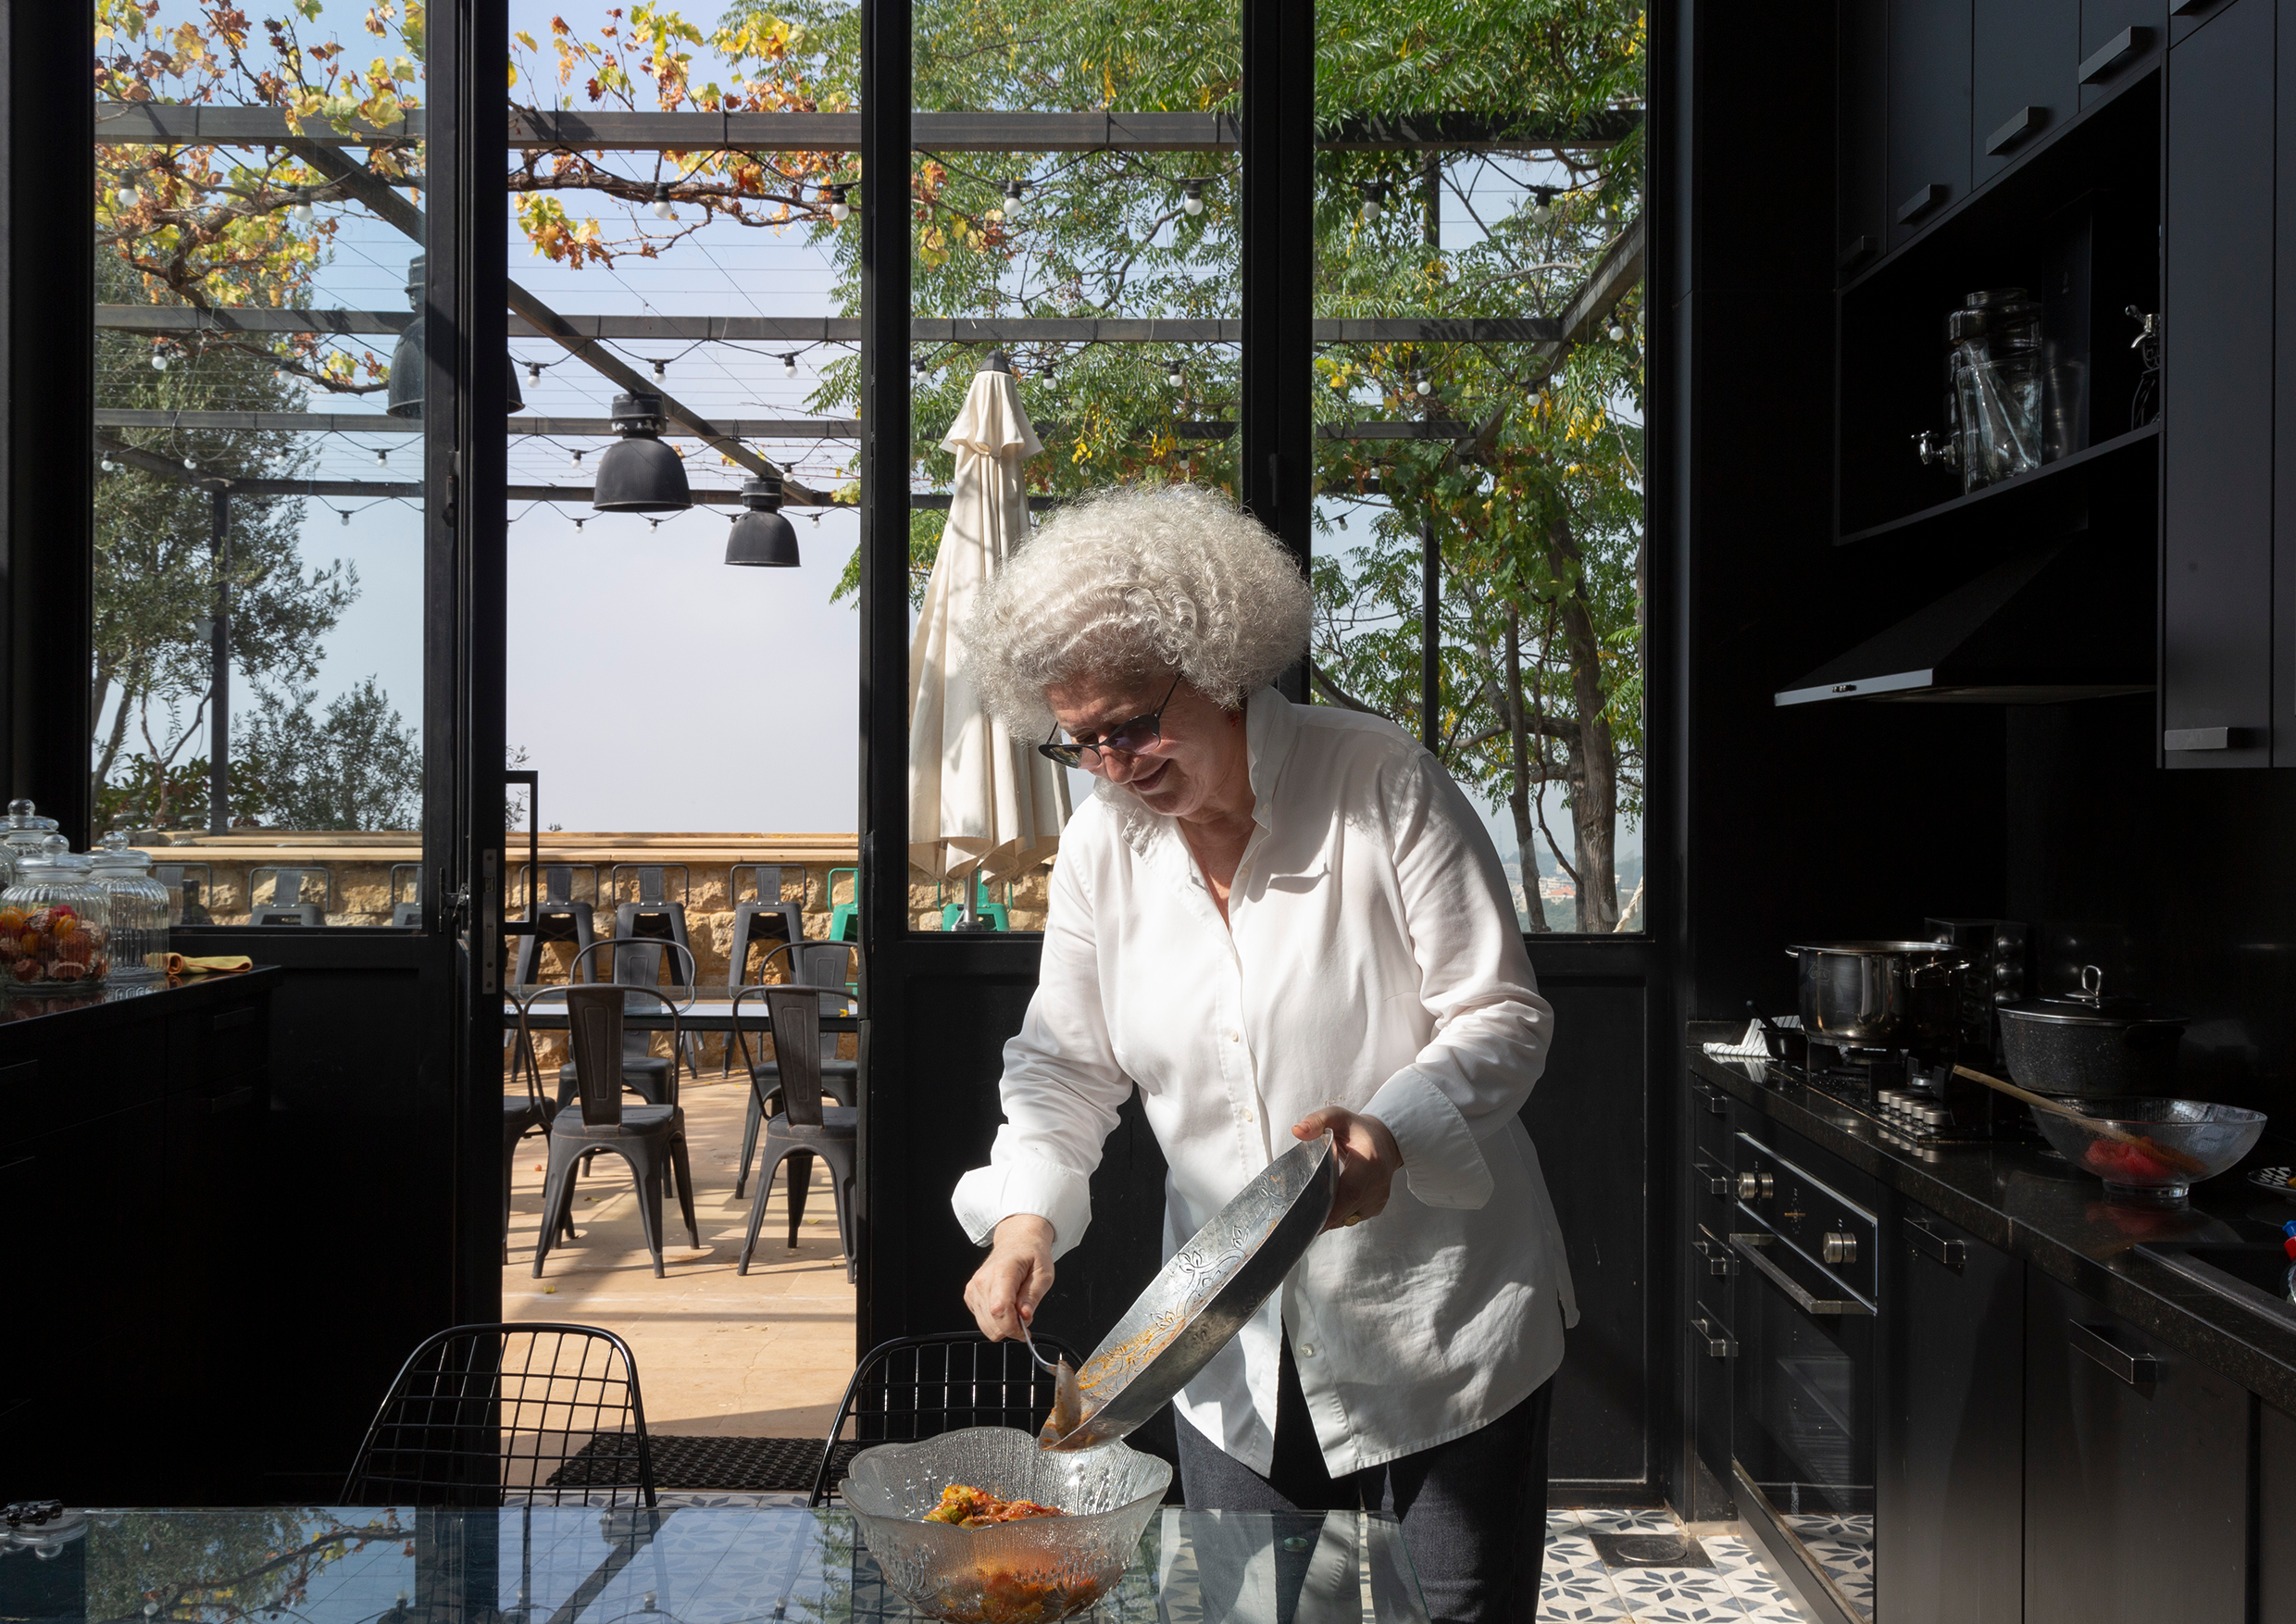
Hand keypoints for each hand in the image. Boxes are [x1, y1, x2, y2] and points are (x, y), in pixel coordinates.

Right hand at [965, 1214, 1056, 1339]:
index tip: (1026, 1330)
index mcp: (1002, 1271)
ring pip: (985, 1326)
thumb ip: (1033, 1296)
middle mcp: (982, 1280)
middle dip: (1011, 1328)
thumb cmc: (1031, 1255)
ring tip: (1017, 1310)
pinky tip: (1006, 1307)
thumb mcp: (1044, 1274)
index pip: (999, 1309)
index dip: (1013, 1327)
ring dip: (1003, 1325)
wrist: (1017, 1241)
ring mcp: (974, 1288)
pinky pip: (981, 1321)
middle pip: (992, 1321)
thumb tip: (1024, 1316)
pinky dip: (995, 1321)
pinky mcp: (970, 1295)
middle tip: (1025, 1317)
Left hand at [1292, 1107, 1403, 1229]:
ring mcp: (1379, 1197)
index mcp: (1369, 1161)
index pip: (1351, 1191)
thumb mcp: (1337, 1117)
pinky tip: (1327, 1206)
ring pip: (1349, 1217)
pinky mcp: (1377, 1206)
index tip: (1308, 1219)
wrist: (1384, 1141)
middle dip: (1323, 1217)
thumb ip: (1317, 1120)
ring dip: (1330, 1217)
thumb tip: (1297, 1130)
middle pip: (1348, 1209)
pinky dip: (1339, 1215)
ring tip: (1309, 1212)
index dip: (1331, 1209)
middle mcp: (1378, 1182)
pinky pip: (1354, 1217)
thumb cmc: (1356, 1130)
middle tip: (1297, 1221)